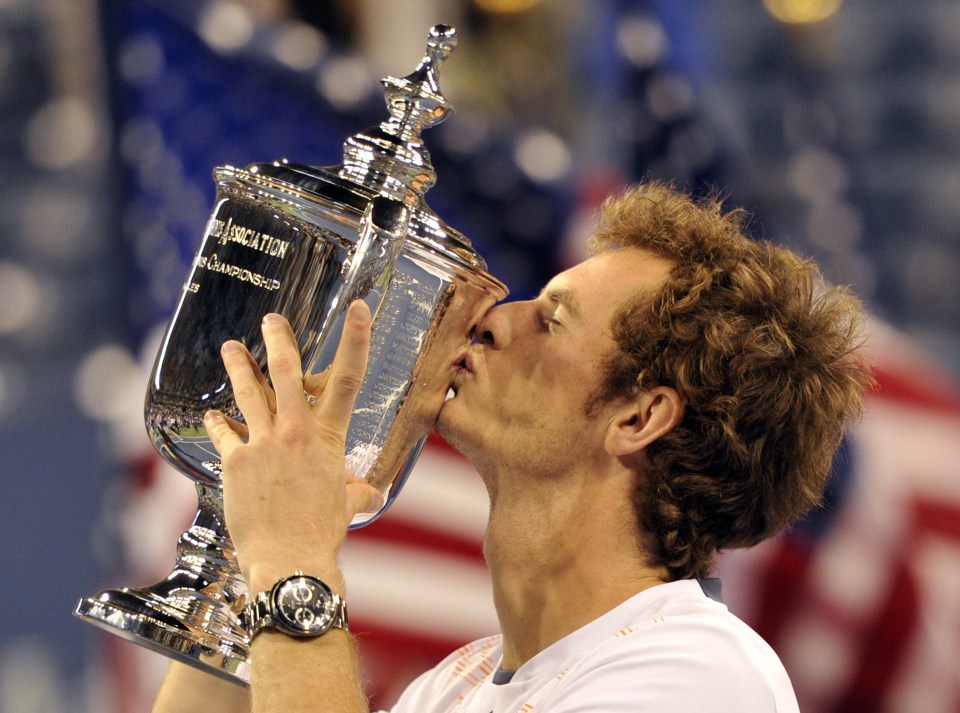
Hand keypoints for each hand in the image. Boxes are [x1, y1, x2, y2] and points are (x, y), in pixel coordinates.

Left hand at [204, 301, 382, 591]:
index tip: (358, 309)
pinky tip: (212, 415)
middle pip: (285, 372)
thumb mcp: (347, 505)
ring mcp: (262, 445)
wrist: (290, 559)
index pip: (348, 379)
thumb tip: (371, 492)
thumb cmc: (323, 533)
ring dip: (239, 368)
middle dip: (278, 340)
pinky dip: (218, 423)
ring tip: (230, 347)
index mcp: (327, 437)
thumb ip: (357, 491)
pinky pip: (224, 435)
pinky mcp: (235, 463)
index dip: (356, 339)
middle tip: (271, 320)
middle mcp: (294, 432)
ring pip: (248, 394)